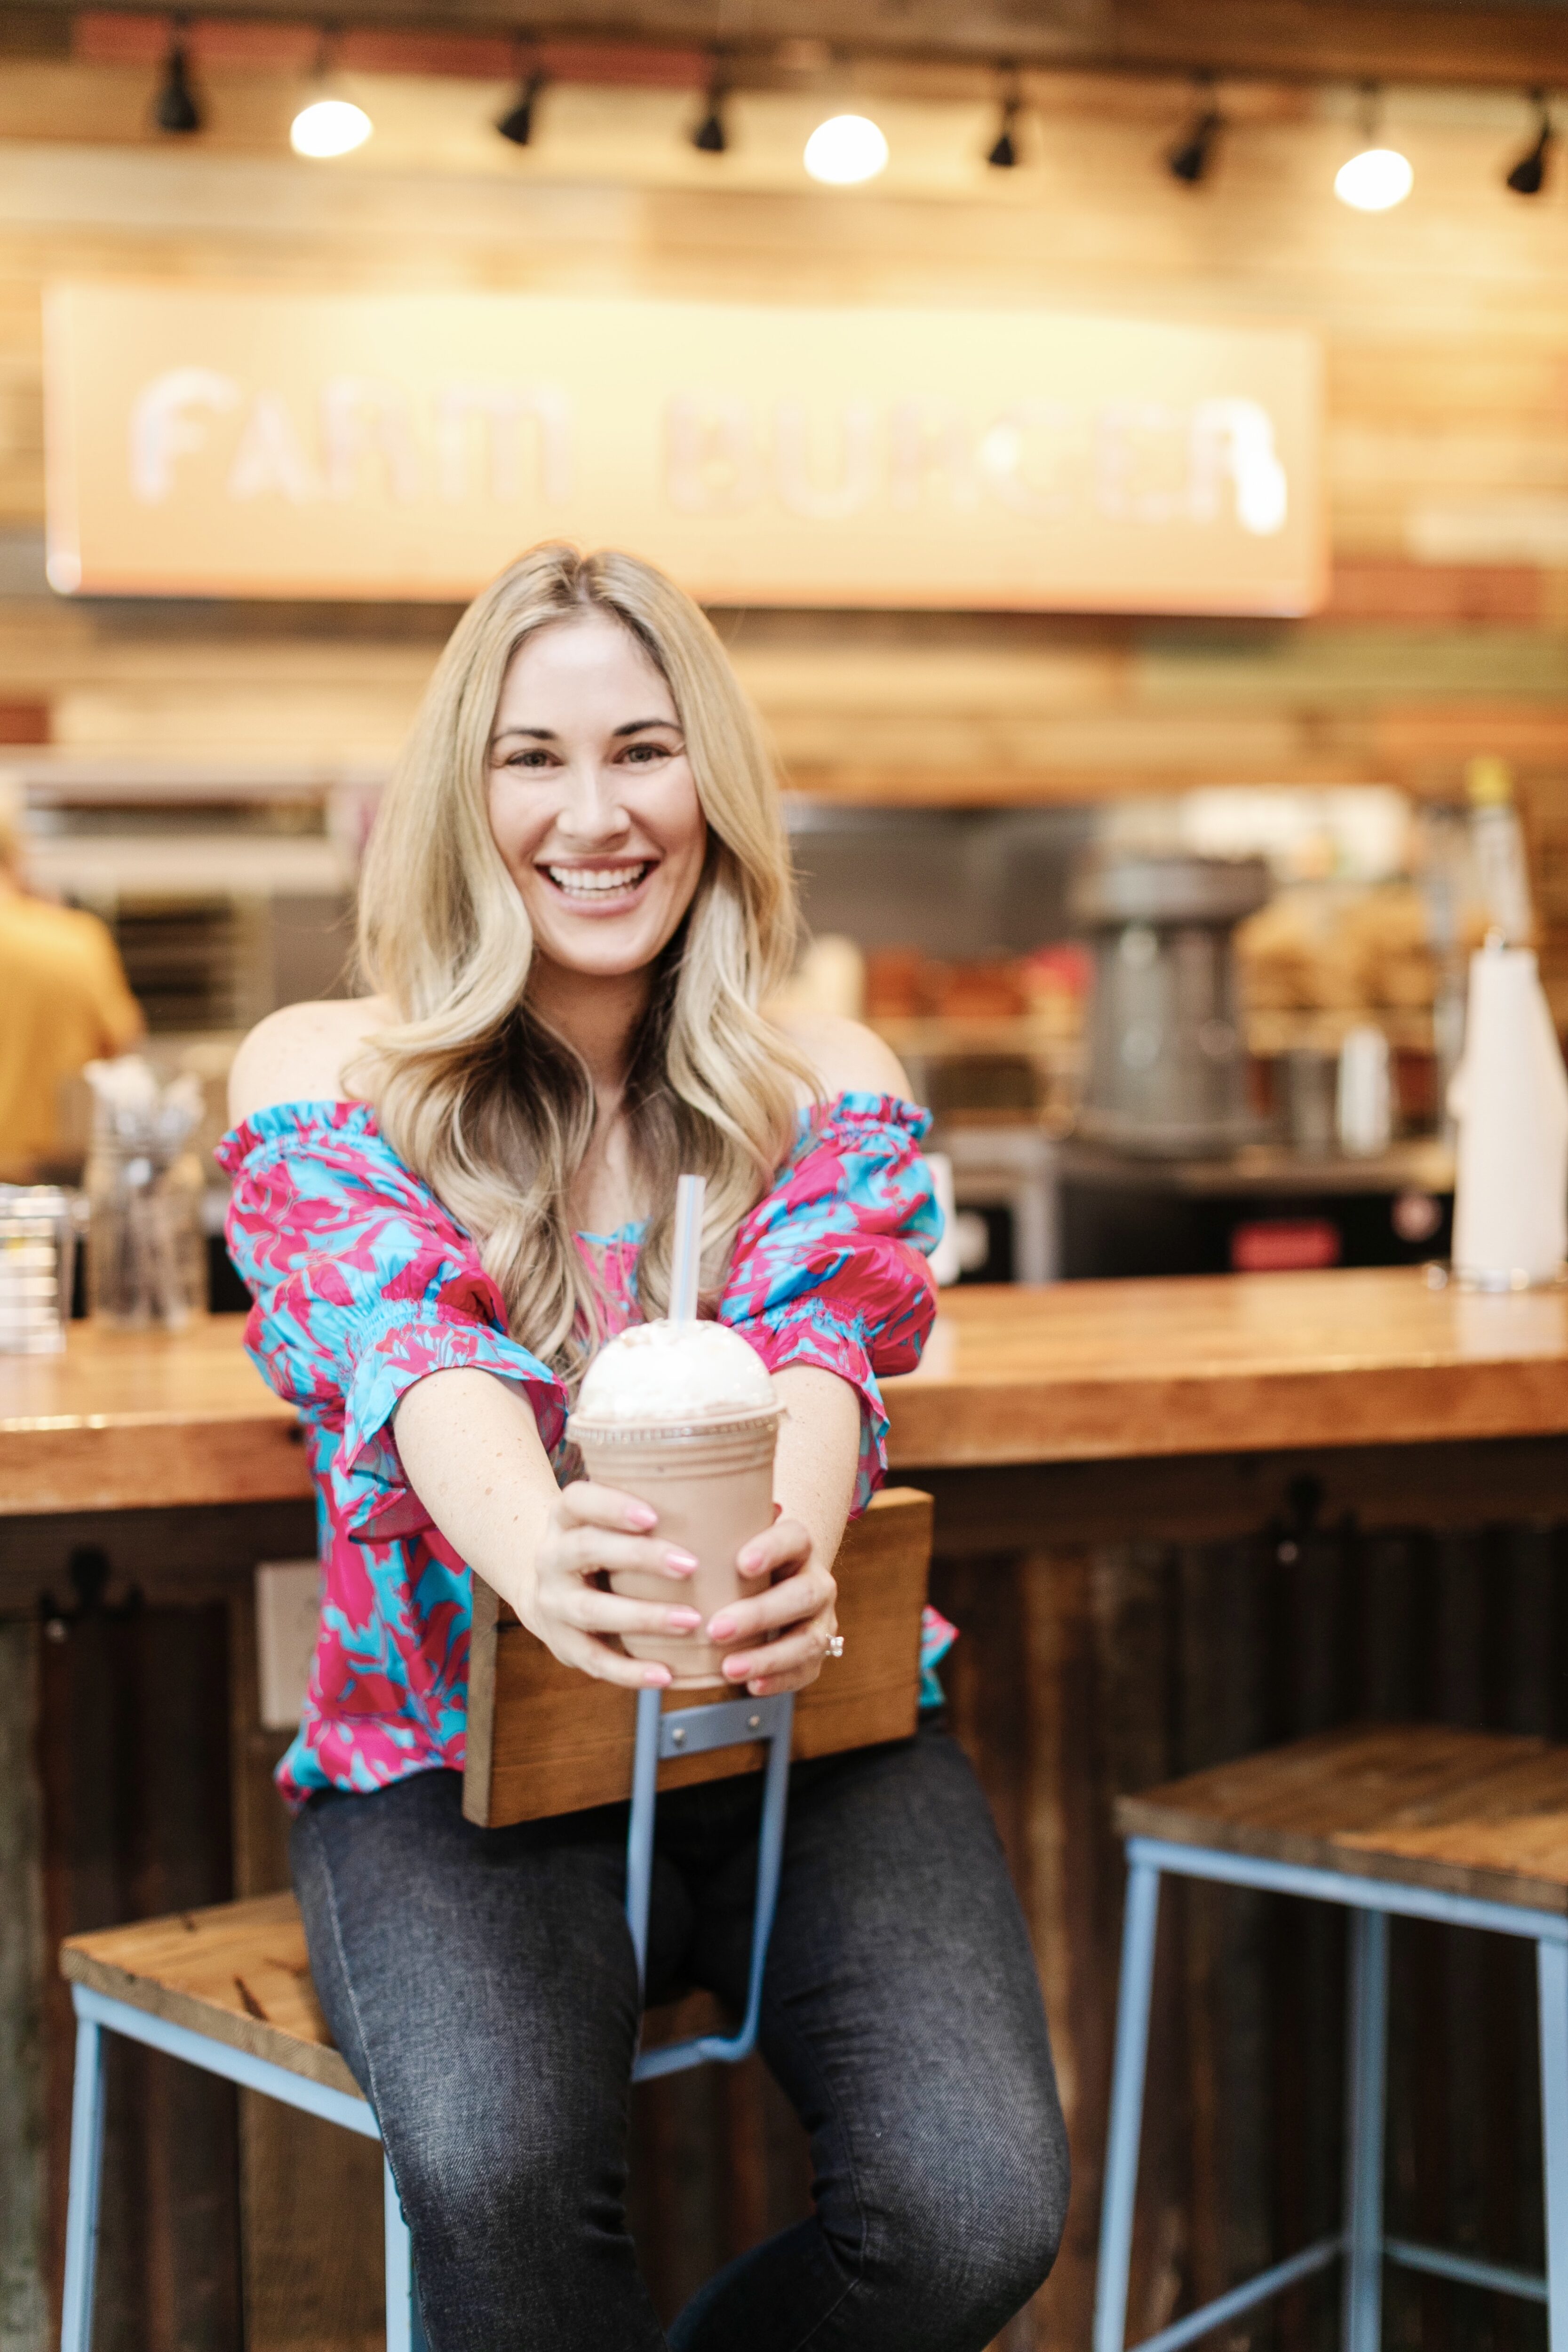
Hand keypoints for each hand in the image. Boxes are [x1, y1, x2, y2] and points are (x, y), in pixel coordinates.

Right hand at [522, 1481, 701, 1689]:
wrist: (543, 1588)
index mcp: (565, 1517)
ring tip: (691, 1620)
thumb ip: (663, 1511)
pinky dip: (630, 1671)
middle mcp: (551, 1556)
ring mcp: (552, 1602)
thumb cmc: (603, 1545)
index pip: (578, 1500)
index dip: (612, 1506)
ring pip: (591, 1610)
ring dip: (643, 1616)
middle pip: (587, 1550)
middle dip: (639, 1557)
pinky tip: (666, 1674)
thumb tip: (765, 1506)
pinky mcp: (561, 1643)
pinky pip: (594, 1659)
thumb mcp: (610, 1521)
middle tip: (691, 1565)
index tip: (653, 1515)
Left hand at [706, 1515, 838, 1697]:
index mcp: (797, 1547)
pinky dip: (779, 1680)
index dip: (772, 1549)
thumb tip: (655, 1522)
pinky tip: (752, 1686)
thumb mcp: (730, 1544)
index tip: (741, 1563)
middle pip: (802, 1595)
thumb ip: (710, 1535)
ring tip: (729, 1668)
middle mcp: (816, 1581)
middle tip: (716, 1628)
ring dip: (768, 1657)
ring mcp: (820, 1620)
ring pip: (808, 1639)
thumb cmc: (736, 1565)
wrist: (770, 1587)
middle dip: (760, 1614)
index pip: (794, 1538)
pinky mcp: (815, 1654)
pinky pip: (805, 1670)